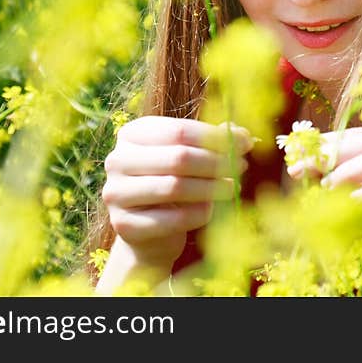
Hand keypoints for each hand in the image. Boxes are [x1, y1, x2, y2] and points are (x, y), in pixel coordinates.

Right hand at [97, 116, 251, 291]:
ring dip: (211, 188)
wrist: (150, 232)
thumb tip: (242, 135)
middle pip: (178, 157)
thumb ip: (215, 141)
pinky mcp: (123, 225)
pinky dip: (198, 214)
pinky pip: (172, 218)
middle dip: (217, 162)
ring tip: (231, 187)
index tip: (245, 144)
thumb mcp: (190, 156)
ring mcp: (116, 193)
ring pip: (175, 187)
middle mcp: (117, 160)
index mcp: (132, 134)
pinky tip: (210, 210)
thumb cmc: (174, 182)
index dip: (216, 137)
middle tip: (241, 167)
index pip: (180, 130)